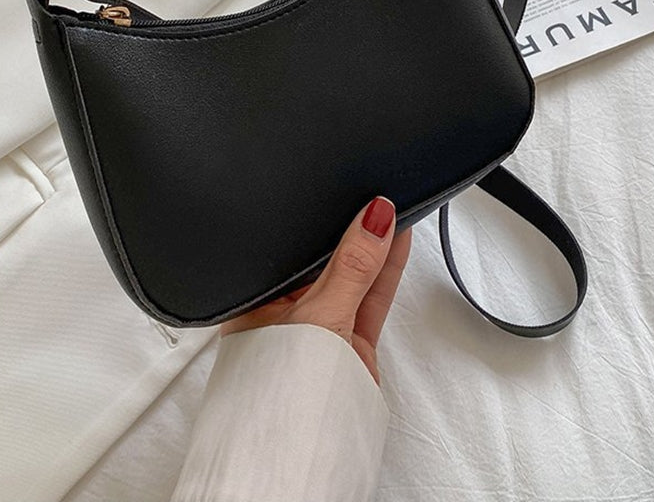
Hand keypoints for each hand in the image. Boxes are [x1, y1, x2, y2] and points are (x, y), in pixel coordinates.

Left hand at [221, 196, 411, 385]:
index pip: (292, 247)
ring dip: (373, 246)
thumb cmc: (280, 396)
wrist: (307, 457)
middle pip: (327, 259)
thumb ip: (350, 267)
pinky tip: (395, 241)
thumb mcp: (318, 314)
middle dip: (351, 231)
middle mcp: (288, 311)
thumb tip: (372, 220)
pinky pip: (371, 296)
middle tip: (374, 196)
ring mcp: (322, 327)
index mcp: (258, 299)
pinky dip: (386, 270)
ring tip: (390, 208)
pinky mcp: (350, 342)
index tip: (348, 195)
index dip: (319, 220)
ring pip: (353, 276)